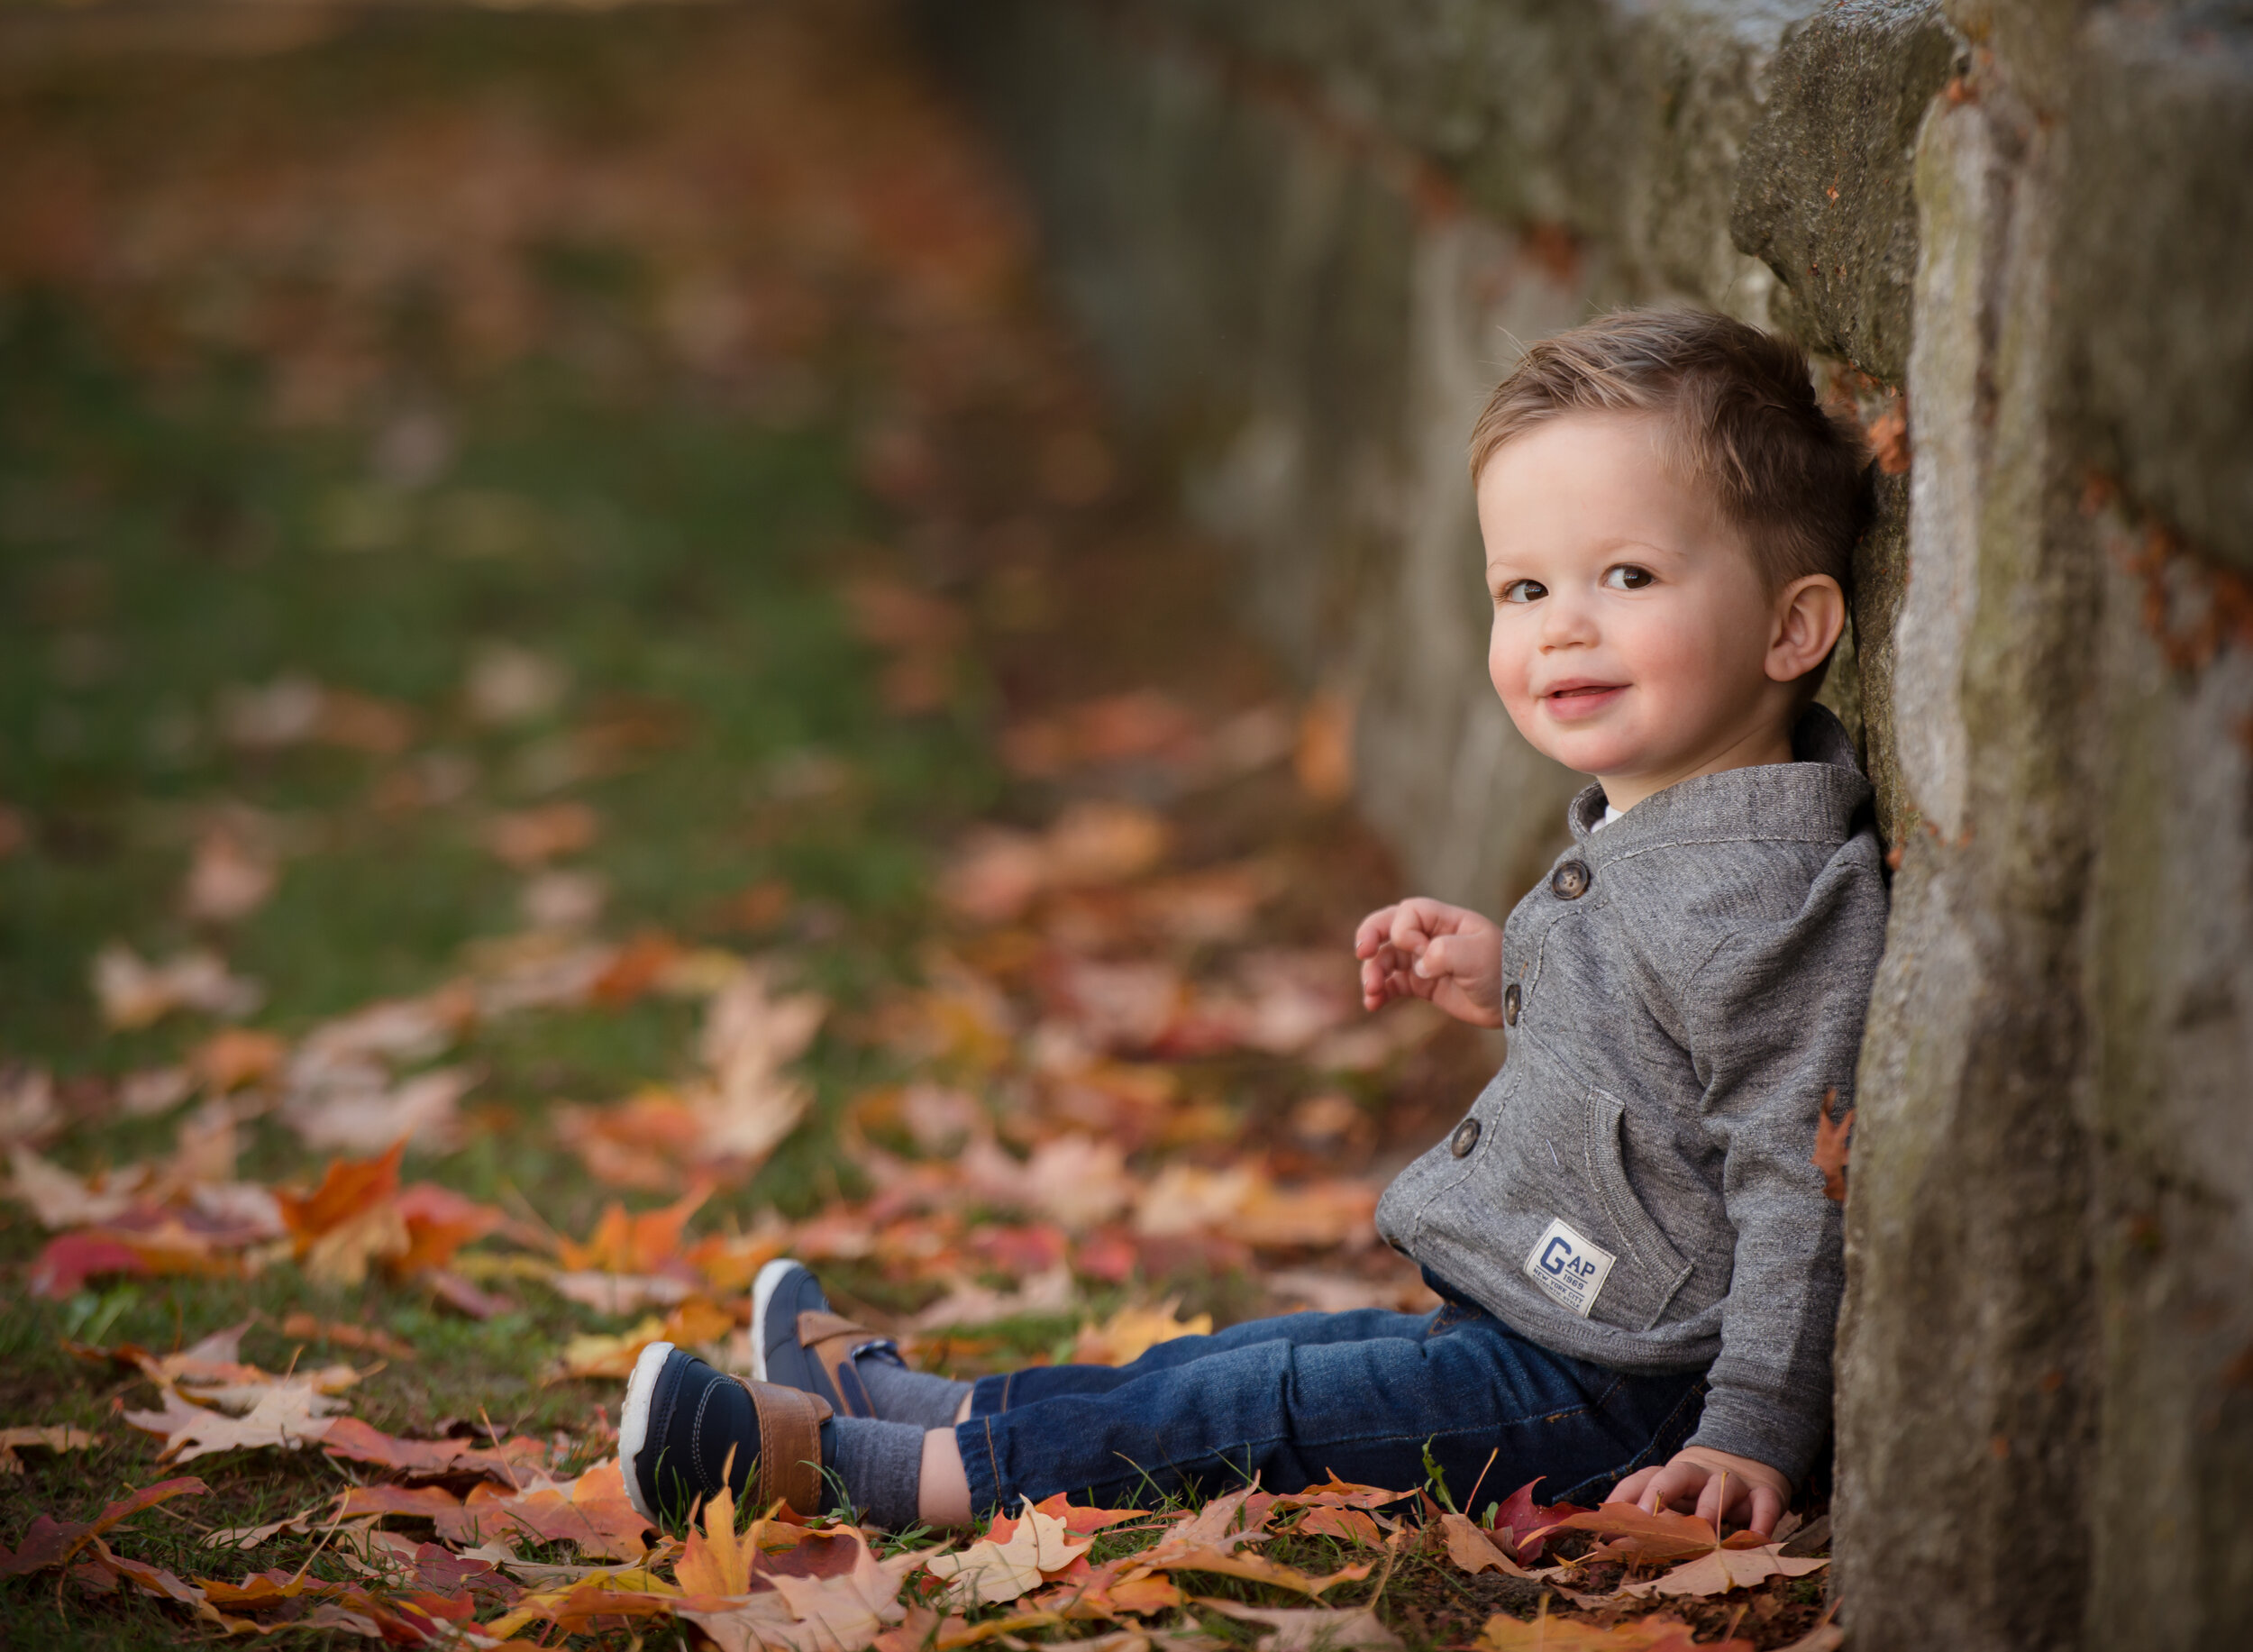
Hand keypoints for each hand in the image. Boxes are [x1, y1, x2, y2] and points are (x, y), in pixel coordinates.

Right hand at [1353, 898, 1503, 1028]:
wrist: (1515, 1003)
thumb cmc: (1501, 970)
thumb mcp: (1476, 955)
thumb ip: (1444, 952)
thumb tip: (1418, 966)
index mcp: (1444, 920)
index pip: (1408, 912)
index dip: (1404, 930)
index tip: (1419, 952)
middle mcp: (1430, 936)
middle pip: (1388, 927)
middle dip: (1371, 936)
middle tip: (1362, 952)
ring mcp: (1424, 960)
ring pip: (1385, 958)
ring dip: (1372, 972)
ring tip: (1371, 991)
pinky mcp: (1421, 984)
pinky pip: (1391, 984)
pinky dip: (1379, 992)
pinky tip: (1372, 1003)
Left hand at [1607, 1446, 1790, 1538]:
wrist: (1749, 1463)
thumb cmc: (1701, 1493)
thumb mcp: (1676, 1501)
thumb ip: (1647, 1518)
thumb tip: (1606, 1541)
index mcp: (1672, 1476)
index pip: (1644, 1478)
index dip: (1626, 1495)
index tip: (1609, 1518)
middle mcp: (1699, 1475)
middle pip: (1677, 1473)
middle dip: (1661, 1491)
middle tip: (1650, 1518)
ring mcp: (1732, 1482)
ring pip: (1722, 1486)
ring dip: (1712, 1507)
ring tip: (1706, 1533)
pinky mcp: (1763, 1492)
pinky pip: (1764, 1503)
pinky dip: (1762, 1520)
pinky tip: (1758, 1539)